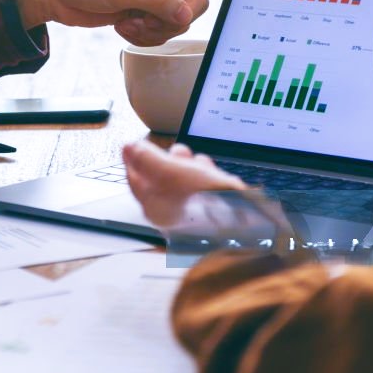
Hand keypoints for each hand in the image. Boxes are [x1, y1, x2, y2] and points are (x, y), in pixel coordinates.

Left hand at [9, 0, 275, 45]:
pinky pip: (160, 31)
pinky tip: (120, 25)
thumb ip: (157, 2)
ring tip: (125, 19)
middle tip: (143, 16)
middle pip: (196, 3)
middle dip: (172, 18)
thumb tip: (184, 17)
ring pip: (178, 21)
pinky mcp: (144, 10)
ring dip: (153, 29)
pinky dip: (143, 34)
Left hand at [124, 141, 295, 248]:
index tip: (132, 144)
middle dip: (168, 161)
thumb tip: (129, 147)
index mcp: (153, 207)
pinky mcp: (210, 214)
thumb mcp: (170, 171)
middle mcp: (168, 214)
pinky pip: (203, 192)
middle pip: (160, 181)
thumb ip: (148, 158)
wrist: (244, 228)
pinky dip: (205, 179)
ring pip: (184, 184)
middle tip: (178, 151)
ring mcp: (190, 215)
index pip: (135, 180)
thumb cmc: (204, 201)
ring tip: (200, 161)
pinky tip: (213, 173)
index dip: (134, 159)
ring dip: (190, 168)